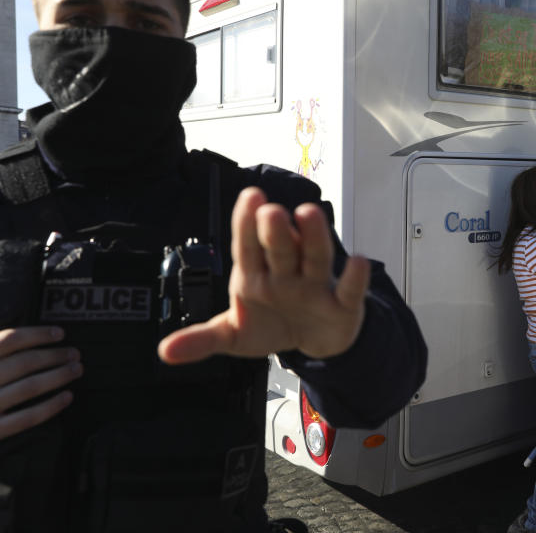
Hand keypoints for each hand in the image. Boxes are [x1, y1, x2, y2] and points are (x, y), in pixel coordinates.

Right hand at [0, 326, 81, 439]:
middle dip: (54, 356)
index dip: (38, 334)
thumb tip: (25, 337)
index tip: (60, 333)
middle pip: (24, 363)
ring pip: (29, 387)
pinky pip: (26, 418)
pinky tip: (67, 397)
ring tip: (77, 369)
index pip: (10, 340)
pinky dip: (51, 407)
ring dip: (58, 376)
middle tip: (75, 353)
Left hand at [158, 187, 369, 363]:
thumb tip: (164, 351)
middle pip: (279, 249)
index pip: (247, 246)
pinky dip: (353, 278)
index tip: (249, 197)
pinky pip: (348, 290)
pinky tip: (357, 262)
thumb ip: (202, 339)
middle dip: (274, 231)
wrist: (312, 341)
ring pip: (314, 259)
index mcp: (256, 275)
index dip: (246, 224)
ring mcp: (315, 286)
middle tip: (269, 210)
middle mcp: (286, 274)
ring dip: (312, 237)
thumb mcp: (233, 335)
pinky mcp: (342, 305)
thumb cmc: (271, 324)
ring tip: (308, 215)